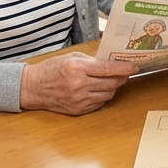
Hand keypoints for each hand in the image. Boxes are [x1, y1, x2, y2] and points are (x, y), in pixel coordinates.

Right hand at [19, 52, 137, 115]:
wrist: (33, 88)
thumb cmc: (51, 69)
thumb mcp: (71, 57)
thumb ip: (92, 60)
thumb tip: (112, 63)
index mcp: (77, 69)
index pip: (108, 69)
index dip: (124, 68)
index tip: (134, 66)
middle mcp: (79, 86)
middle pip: (112, 84)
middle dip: (121, 77)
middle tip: (124, 72)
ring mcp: (79, 100)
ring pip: (108, 95)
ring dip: (113, 88)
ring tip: (110, 81)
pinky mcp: (78, 110)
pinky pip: (99, 104)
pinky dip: (103, 96)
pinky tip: (98, 90)